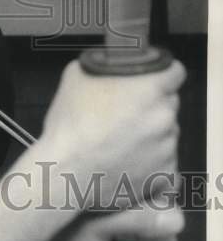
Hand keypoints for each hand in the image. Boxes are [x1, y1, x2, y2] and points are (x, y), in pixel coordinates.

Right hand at [39, 59, 184, 206]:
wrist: (65, 173)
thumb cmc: (70, 126)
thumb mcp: (76, 75)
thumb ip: (105, 65)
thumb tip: (112, 65)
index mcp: (149, 89)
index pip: (176, 72)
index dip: (162, 73)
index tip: (152, 79)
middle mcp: (164, 118)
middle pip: (168, 104)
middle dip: (151, 105)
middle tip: (124, 113)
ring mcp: (167, 148)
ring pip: (166, 133)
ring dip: (150, 133)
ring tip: (119, 140)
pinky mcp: (164, 175)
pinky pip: (165, 162)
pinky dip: (151, 161)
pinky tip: (126, 159)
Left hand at [46, 203, 183, 240]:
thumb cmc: (65, 236)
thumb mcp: (98, 226)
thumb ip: (136, 221)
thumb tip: (178, 222)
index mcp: (127, 192)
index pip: (164, 196)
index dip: (152, 217)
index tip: (125, 227)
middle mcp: (138, 211)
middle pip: (169, 227)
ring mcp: (141, 237)